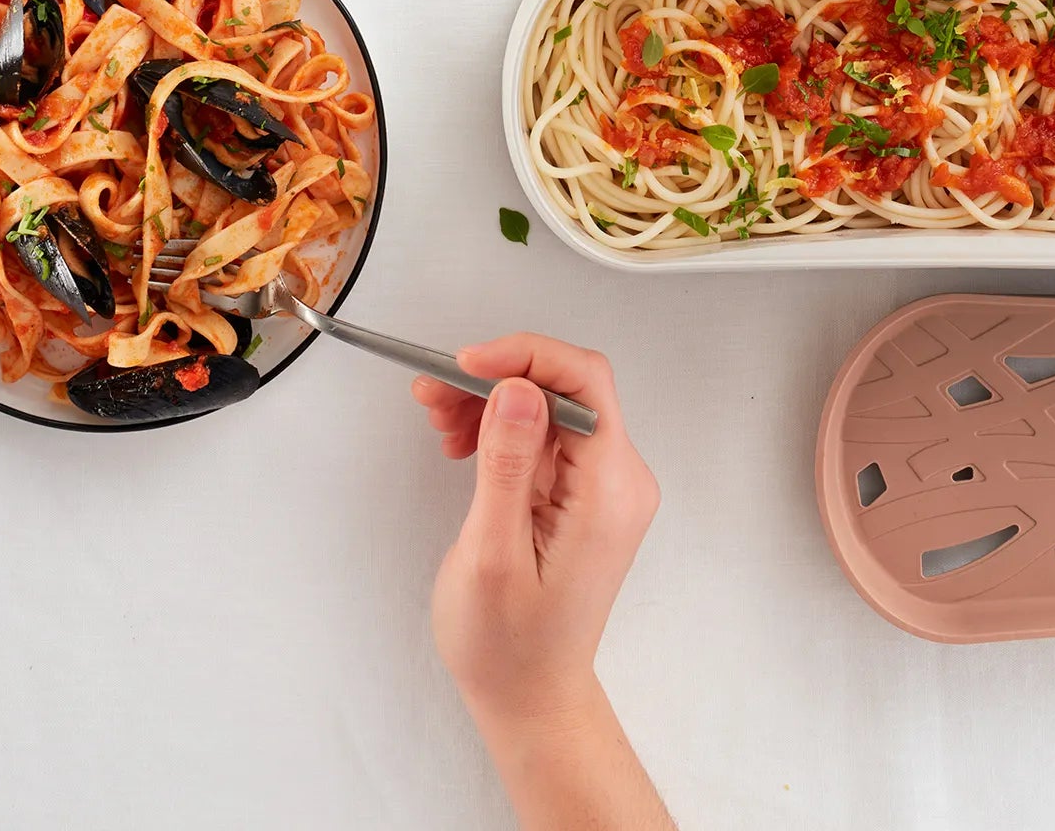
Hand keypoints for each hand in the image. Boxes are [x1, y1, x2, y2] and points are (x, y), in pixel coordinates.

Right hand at [412, 335, 658, 726]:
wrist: (530, 697)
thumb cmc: (509, 646)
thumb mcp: (491, 555)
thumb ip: (507, 465)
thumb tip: (517, 389)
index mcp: (609, 492)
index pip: (585, 383)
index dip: (526, 357)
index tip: (467, 364)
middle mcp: (619, 480)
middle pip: (566, 388)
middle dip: (498, 377)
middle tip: (435, 393)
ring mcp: (603, 486)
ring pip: (551, 406)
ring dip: (493, 400)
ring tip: (438, 420)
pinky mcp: (583, 492)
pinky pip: (546, 434)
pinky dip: (501, 426)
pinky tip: (462, 440)